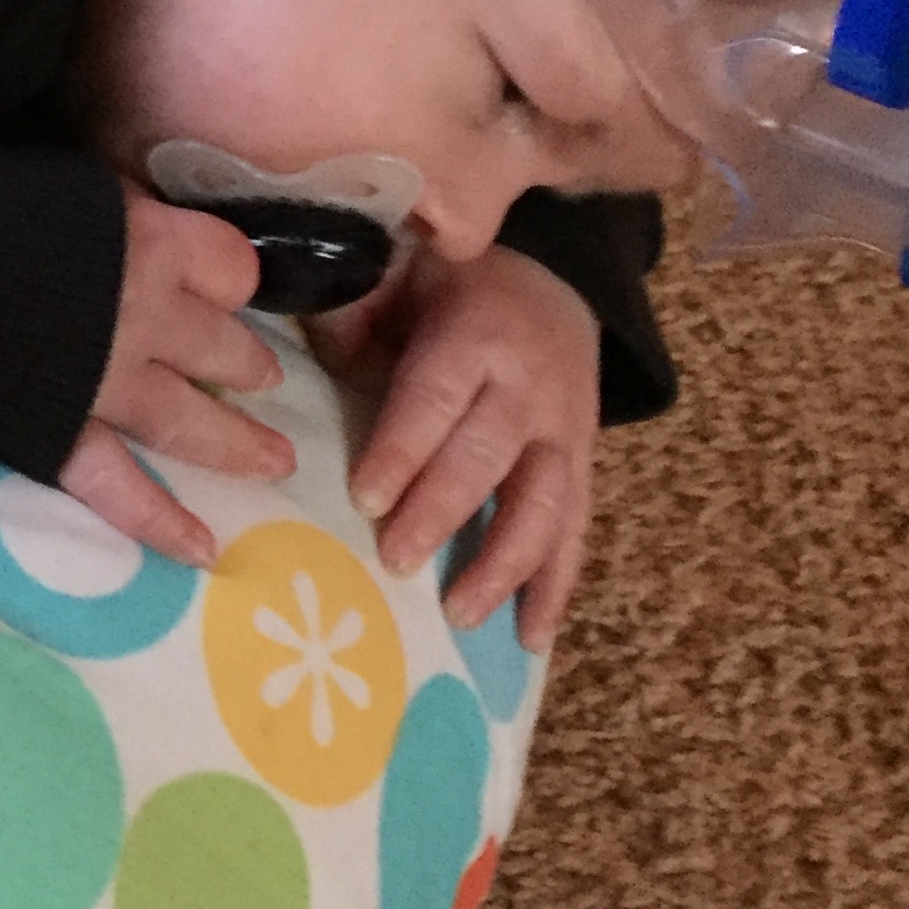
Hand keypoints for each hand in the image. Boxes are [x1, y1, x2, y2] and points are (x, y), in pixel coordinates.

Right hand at [58, 181, 295, 568]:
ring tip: (276, 462)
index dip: (227, 276)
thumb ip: (108, 210)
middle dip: (245, 363)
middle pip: (219, 343)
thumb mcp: (62, 183)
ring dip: (236, 442)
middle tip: (267, 379)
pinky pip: (121, 489)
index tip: (225, 285)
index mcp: (148, 242)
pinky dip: (159, 521)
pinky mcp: (62, 435)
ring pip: (190, 419)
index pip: (226, 265)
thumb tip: (126, 218)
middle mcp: (146, 316)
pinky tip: (201, 548)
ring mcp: (108, 385)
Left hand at [305, 239, 599, 650]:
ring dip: (504, 563)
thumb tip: (324, 349)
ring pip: (544, 503)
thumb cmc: (451, 286)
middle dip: (442, 511)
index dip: (403, 448)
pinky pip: (576, 529)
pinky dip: (556, 586)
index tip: (366, 499)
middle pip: (486, 455)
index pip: (437, 396)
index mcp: (476, 334)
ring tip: (460, 614)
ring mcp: (565, 431)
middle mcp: (528, 387)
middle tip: (396, 561)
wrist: (556, 280)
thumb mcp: (403, 270)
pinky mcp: (584, 466)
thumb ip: (358, 305)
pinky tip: (530, 637)